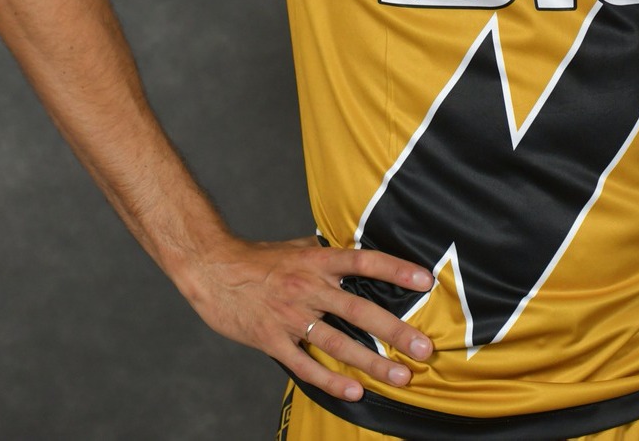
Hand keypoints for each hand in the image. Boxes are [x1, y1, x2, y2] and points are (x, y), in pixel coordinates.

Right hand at [181, 234, 434, 400]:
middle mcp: (308, 287)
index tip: (425, 281)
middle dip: (395, 330)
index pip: (364, 261)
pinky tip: (354, 392)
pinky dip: (330, 380)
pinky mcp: (272, 340)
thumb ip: (328, 253)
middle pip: (359, 309)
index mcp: (317, 260)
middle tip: (424, 347)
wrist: (213, 270)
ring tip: (400, 377)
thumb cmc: (259, 259)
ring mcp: (290, 316)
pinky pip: (305, 365)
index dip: (396, 269)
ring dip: (372, 363)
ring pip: (338, 342)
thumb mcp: (298, 247)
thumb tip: (358, 252)